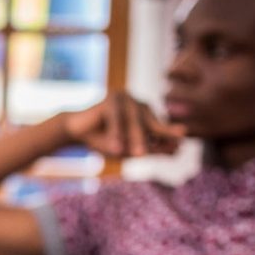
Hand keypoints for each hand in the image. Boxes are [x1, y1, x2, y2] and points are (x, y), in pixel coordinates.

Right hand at [61, 91, 183, 159]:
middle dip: (157, 138)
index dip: (168, 138)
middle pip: (150, 124)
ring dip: (136, 139)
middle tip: (171, 151)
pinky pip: (116, 118)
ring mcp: (126, 99)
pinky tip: (115, 149)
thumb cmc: (103, 141)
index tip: (179, 149)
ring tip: (139, 156)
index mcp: (146, 114)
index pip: (159, 127)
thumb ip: (152, 149)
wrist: (75, 132)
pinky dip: (115, 134)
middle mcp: (139, 104)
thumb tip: (179, 150)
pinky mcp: (111, 98)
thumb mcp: (128, 149)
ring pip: (134, 121)